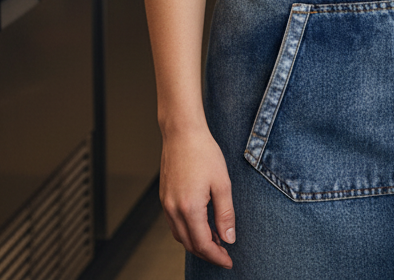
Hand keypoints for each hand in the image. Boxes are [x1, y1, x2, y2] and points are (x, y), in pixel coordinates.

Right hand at [159, 124, 235, 267]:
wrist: (182, 133)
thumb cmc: (203, 152)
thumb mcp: (222, 182)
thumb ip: (225, 213)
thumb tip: (229, 238)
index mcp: (189, 208)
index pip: (203, 244)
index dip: (217, 256)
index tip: (228, 261)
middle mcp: (173, 210)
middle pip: (190, 244)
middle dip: (208, 253)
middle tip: (224, 253)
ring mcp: (166, 204)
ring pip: (180, 235)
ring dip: (197, 243)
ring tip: (216, 240)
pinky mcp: (164, 197)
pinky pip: (174, 224)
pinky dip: (188, 230)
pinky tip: (201, 224)